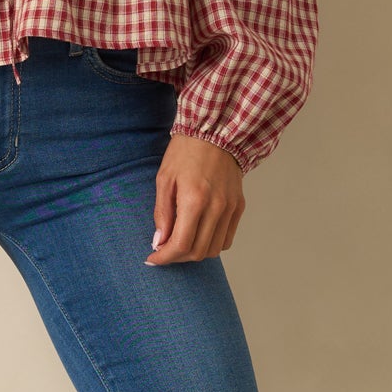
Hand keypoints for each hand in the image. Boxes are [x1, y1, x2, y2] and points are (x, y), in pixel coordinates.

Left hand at [145, 134, 244, 263]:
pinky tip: (198, 235)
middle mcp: (216, 207)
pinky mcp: (239, 207)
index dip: (164, 257)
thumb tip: (159, 242)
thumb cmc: (185, 153)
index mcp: (194, 200)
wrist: (215, 133)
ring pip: (214, 250)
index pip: (180, 244)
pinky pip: (226, 238)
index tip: (152, 258)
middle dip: (177, 257)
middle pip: (198, 252)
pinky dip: (211, 244)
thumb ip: (162, 214)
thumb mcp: (164, 180)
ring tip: (180, 243)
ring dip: (194, 253)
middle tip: (164, 251)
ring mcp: (230, 208)